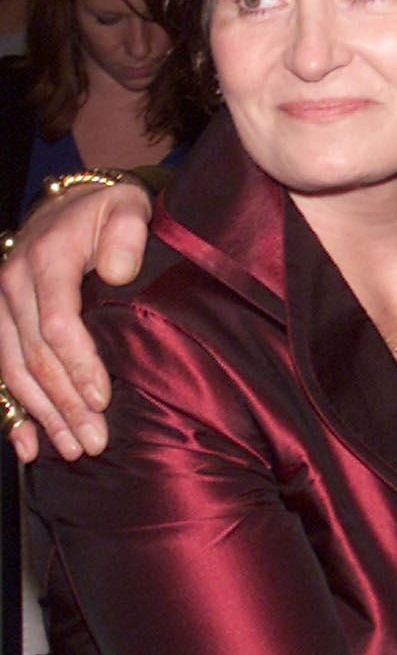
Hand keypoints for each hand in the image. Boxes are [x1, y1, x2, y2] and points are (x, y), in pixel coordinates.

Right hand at [0, 179, 152, 461]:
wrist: (71, 205)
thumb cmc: (108, 212)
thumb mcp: (127, 208)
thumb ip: (127, 235)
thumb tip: (119, 272)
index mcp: (45, 259)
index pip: (56, 322)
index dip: (78, 365)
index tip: (104, 398)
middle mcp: (12, 282)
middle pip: (34, 355)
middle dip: (65, 403)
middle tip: (96, 441)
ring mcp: (1, 304)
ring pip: (13, 370)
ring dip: (43, 414)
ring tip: (76, 448)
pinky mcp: (0, 321)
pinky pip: (1, 370)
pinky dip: (13, 412)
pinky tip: (28, 445)